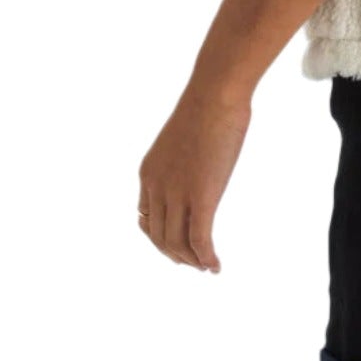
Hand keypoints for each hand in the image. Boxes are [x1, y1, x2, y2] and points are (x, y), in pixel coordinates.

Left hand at [137, 84, 250, 271]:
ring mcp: (177, 193)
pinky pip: (199, 239)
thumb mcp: (184, 135)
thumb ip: (185, 155)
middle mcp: (157, 187)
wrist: (215, 93)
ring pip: (177, 244)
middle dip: (176, 255)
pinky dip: (206, 257)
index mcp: (148, 172)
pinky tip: (215, 265)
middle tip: (194, 263)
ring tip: (206, 267)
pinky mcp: (202, 196)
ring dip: (191, 260)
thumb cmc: (207, 104)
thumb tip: (201, 157)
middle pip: (159, 236)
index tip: (177, 243)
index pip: (145, 217)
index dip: (159, 236)